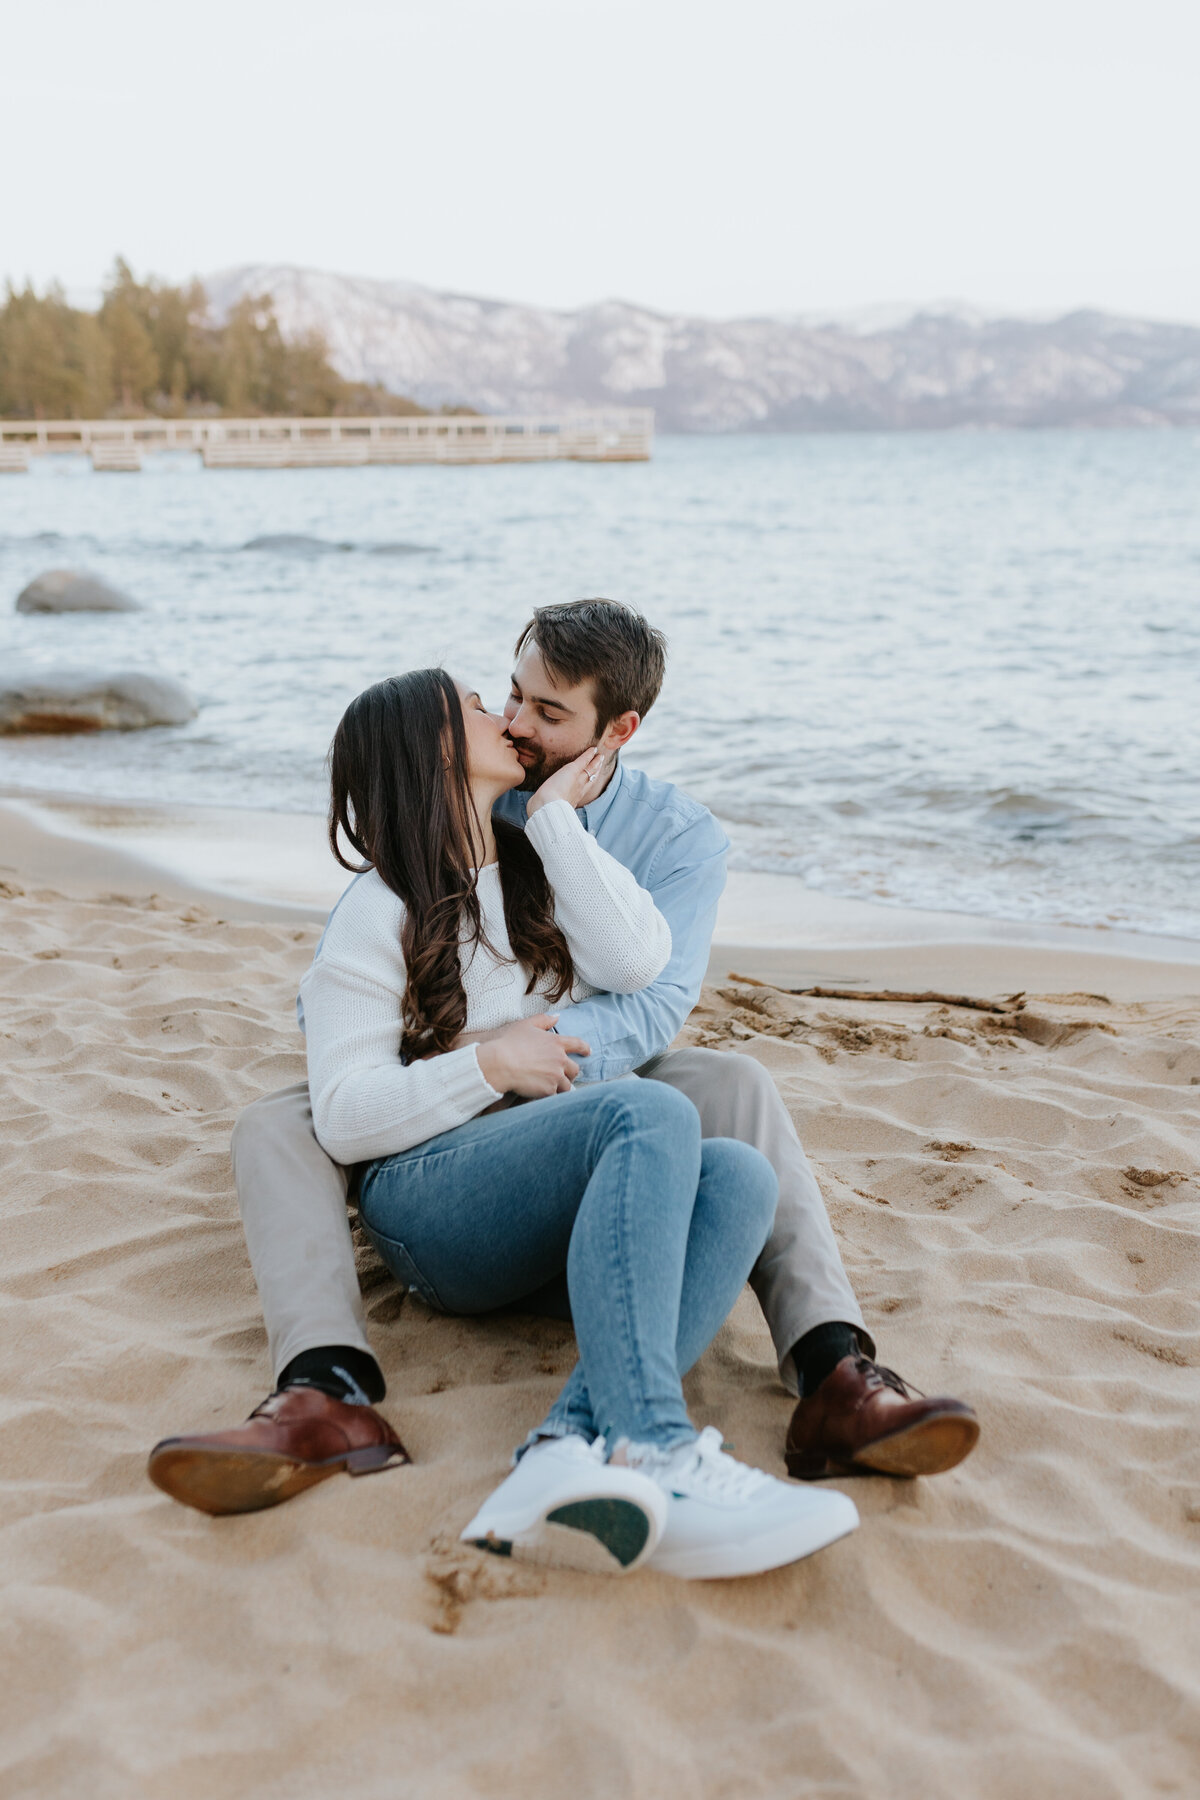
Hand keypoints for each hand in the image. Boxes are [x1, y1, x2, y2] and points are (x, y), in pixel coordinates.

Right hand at [475, 1013, 590, 1098]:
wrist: (500, 1064)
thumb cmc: (510, 1043)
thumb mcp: (526, 1025)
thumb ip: (543, 1020)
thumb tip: (557, 1017)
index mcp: (556, 1043)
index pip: (578, 1044)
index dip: (584, 1049)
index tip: (588, 1052)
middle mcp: (560, 1059)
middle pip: (575, 1069)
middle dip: (570, 1072)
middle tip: (562, 1075)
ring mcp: (556, 1076)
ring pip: (567, 1085)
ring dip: (561, 1086)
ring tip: (552, 1086)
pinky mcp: (549, 1090)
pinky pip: (555, 1095)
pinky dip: (551, 1095)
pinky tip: (542, 1093)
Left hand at [524, 746, 607, 817]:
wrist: (546, 807)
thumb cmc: (544, 809)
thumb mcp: (546, 807)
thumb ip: (544, 804)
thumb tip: (534, 808)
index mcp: (573, 798)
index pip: (584, 788)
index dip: (589, 782)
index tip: (592, 777)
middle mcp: (578, 789)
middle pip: (591, 778)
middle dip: (596, 771)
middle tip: (600, 762)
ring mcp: (578, 780)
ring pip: (591, 769)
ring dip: (596, 762)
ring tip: (599, 755)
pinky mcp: (573, 771)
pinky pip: (584, 760)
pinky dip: (589, 754)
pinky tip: (593, 749)